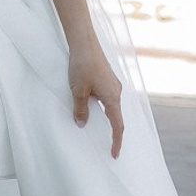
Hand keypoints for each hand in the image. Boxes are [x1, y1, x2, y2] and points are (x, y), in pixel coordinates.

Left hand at [69, 40, 123, 157]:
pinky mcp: (106, 77)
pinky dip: (101, 106)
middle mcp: (116, 91)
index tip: (114, 154)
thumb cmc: (82, 65)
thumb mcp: (78, 91)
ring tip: (93, 126)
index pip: (117, 125)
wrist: (84, 41)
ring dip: (103, 116)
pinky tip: (90, 105)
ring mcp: (112, 83)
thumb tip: (82, 124)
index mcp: (113, 98)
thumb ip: (81, 110)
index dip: (116, 141)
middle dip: (111, 131)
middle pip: (115, 116)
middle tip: (106, 145)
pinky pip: (106, 96)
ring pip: (110, 106)